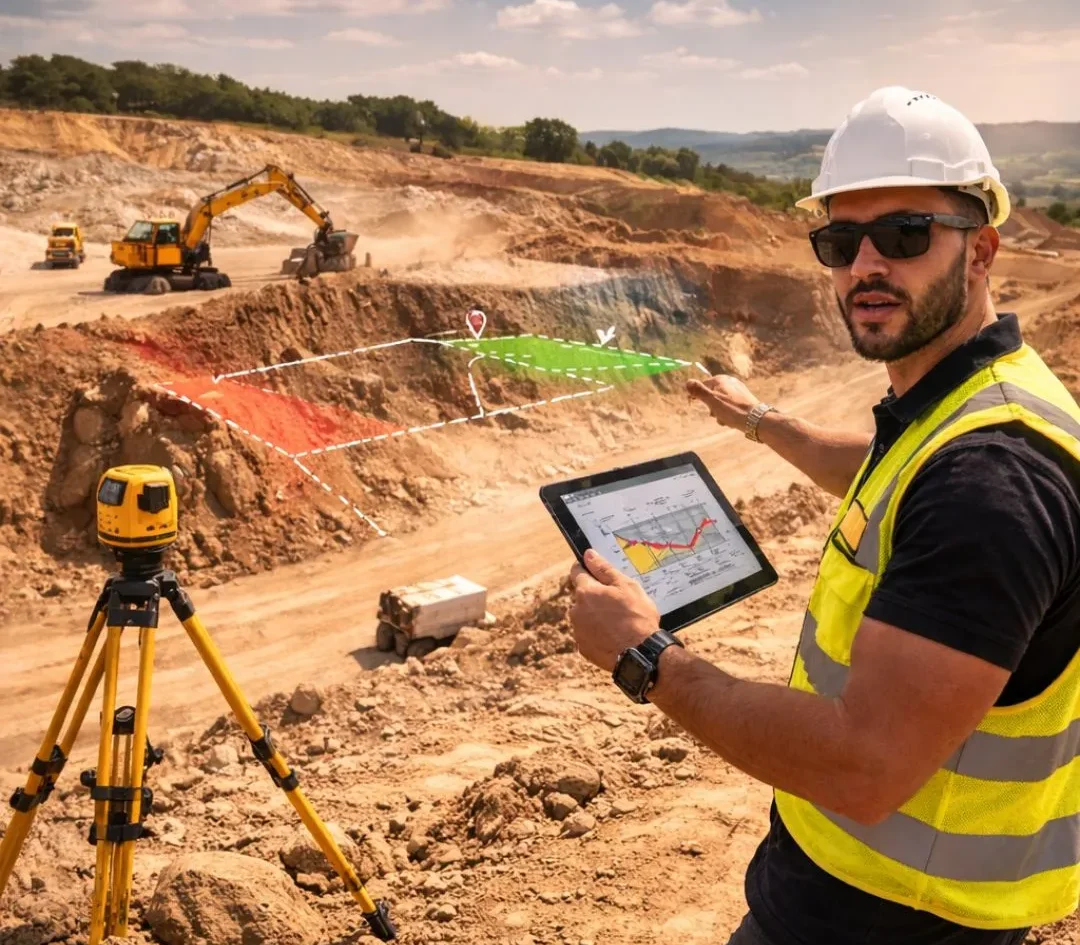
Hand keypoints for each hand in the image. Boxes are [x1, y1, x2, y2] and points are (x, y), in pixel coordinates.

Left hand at [568, 550, 659, 672]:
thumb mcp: (626, 586)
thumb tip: (588, 555)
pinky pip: (589, 635)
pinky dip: (598, 634)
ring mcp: (578, 631)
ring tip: (618, 623)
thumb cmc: (637, 617)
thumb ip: (604, 569)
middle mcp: (576, 610)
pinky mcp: (583, 648)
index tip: (594, 570)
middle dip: (596, 596)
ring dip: (596, 616)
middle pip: (582, 596)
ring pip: (585, 616)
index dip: (586, 569)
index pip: (577, 572)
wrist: (641, 654)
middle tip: (617, 603)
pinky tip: (615, 636)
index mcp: (585, 592)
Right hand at [686, 374, 760, 429]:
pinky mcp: (744, 400)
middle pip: (712, 395)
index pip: (703, 385)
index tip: (693, 402)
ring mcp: (738, 391)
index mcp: (721, 380)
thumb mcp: (712, 400)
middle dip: (711, 407)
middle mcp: (730, 382)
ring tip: (724, 419)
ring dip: (719, 412)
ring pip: (721, 402)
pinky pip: (730, 406)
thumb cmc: (732, 410)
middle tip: (715, 414)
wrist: (756, 420)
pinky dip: (728, 413)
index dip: (697, 395)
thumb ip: (699, 391)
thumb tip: (687, 382)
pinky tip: (731, 420)